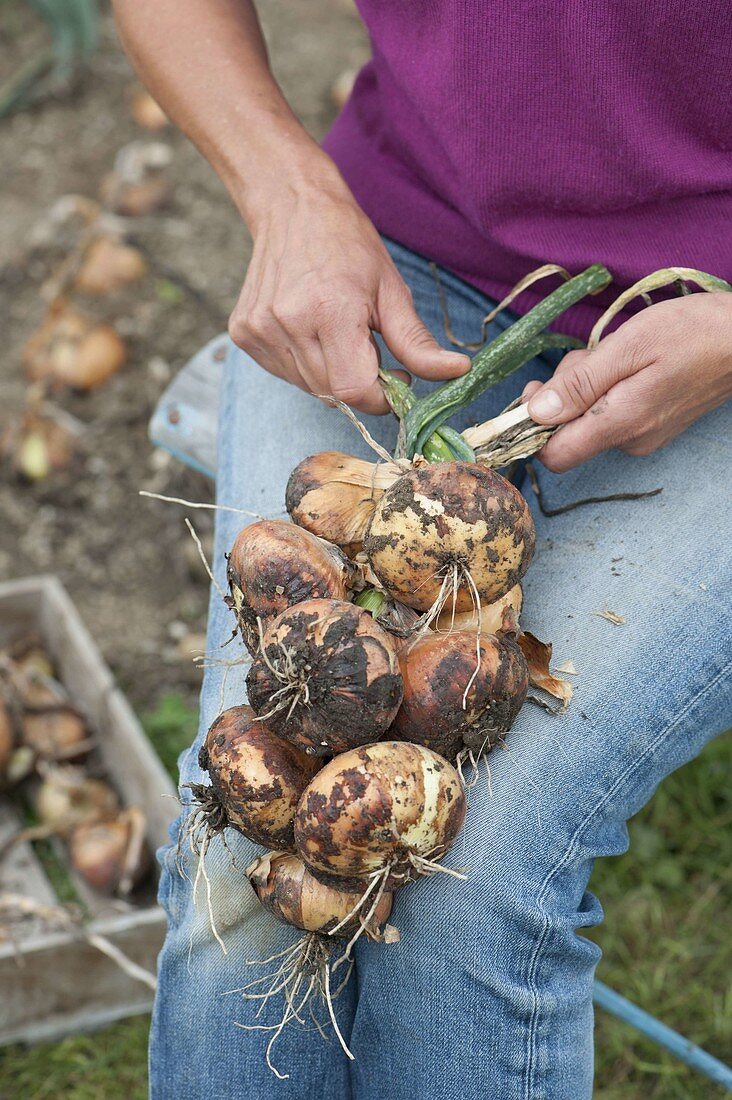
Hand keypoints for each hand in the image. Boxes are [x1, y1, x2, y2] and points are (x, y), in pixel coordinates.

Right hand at [228, 171, 468, 413]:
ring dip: (331, 373)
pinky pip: (284, 373)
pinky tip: (311, 330)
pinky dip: (305, 363)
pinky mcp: (243, 334)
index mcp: (329, 311)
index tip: (394, 377)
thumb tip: (458, 372)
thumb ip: (418, 343)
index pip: (353, 391)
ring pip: (308, 386)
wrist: (292, 207)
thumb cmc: (348, 245)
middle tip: (368, 346)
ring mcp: (260, 330)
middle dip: (359, 383)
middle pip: (331, 394)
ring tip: (337, 332)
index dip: (380, 397)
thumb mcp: (392, 291)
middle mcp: (288, 324)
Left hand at [523, 292, 731, 471]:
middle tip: (591, 356)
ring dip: (587, 384)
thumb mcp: (628, 347)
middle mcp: (629, 441)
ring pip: (587, 417)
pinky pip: (609, 412)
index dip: (533, 428)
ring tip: (618, 354)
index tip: (535, 392)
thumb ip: (579, 384)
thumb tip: (535, 414)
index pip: (553, 457)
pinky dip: (607, 387)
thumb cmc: (692, 333)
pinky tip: (630, 364)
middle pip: (567, 431)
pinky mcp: (651, 426)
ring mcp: (642, 436)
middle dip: (564, 392)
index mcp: (620, 425)